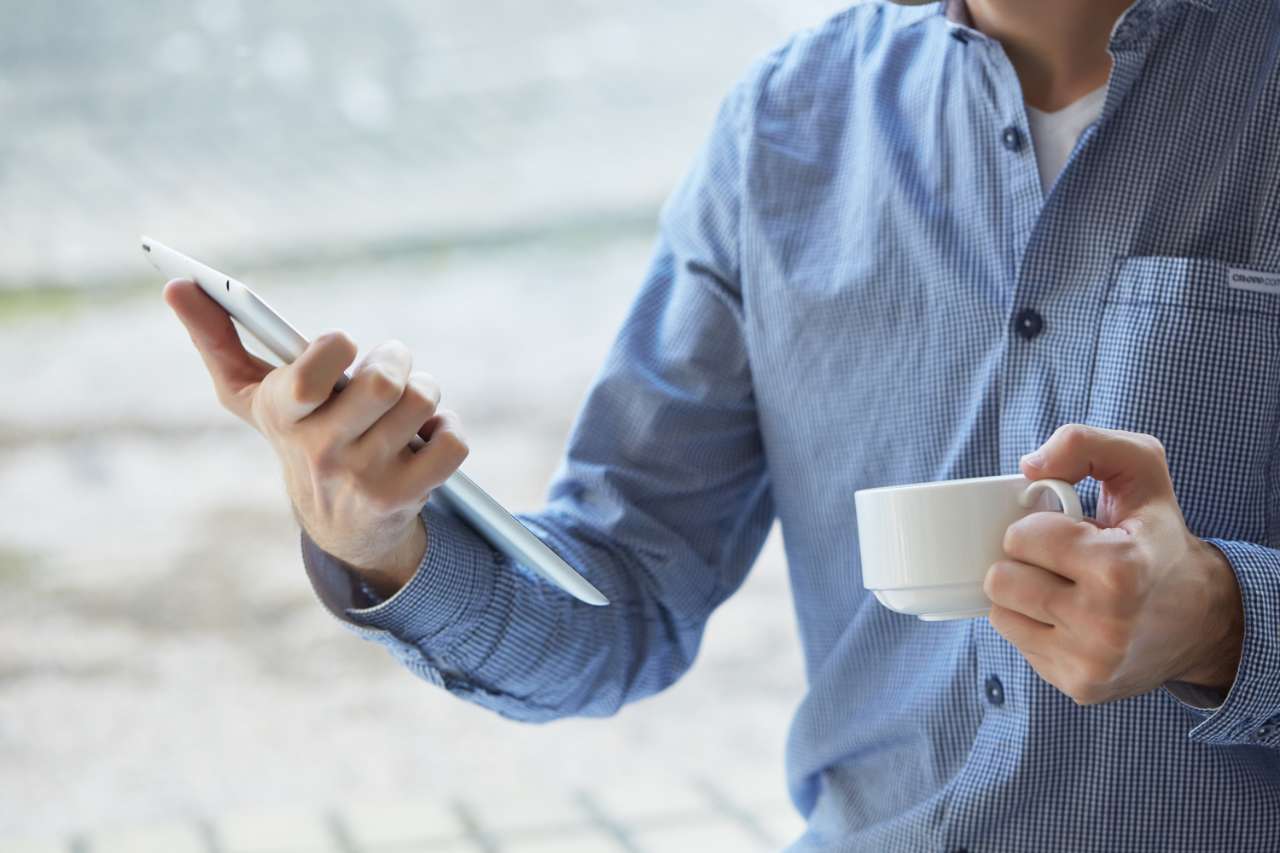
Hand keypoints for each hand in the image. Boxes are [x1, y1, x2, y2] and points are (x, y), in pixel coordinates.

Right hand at [164, 279, 468, 595]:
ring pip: (423, 403)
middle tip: (389, 364)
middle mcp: (322, 451)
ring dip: (425, 391)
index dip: (336, 349)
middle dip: (396, 359)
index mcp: (282, 415)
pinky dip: (450, 429)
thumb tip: (174, 284)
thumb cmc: (297, 432)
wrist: (339, 525)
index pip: (310, 377)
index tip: (342, 345)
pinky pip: (453, 441)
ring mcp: (365, 478)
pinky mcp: (406, 497)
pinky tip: (428, 437)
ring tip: (406, 403)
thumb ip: (214, 337)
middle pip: (385, 384)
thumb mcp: (251, 394)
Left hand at [983, 424, 1242, 704]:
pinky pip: (1015, 643)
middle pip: (1000, 580)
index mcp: (1121, 568)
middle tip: (1061, 562)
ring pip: (999, 613)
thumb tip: (1027, 467)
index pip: (1021, 538)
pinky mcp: (1079, 688)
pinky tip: (1068, 617)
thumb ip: (1084, 444)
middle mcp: (1106, 624)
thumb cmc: (1156, 535)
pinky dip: (1032, 624)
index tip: (1067, 531)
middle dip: (1022, 562)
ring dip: (1020, 593)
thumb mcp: (1139, 469)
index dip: (1035, 527)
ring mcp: (1091, 663)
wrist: (1200, 617)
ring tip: (1062, 587)